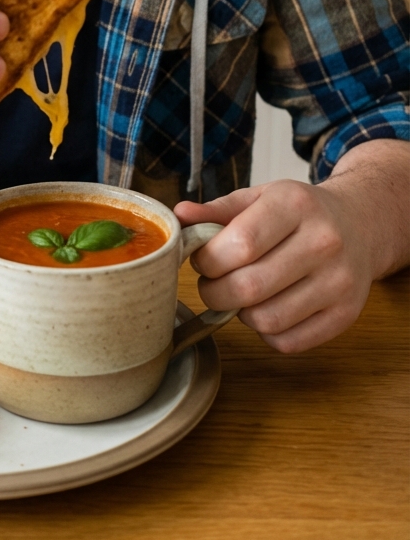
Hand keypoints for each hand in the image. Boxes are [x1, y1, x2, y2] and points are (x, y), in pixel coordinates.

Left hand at [174, 142, 409, 352]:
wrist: (360, 224)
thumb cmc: (299, 212)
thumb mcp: (259, 197)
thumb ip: (217, 210)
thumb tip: (179, 216)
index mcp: (295, 205)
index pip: (240, 244)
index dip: (207, 260)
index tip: (201, 259)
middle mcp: (323, 242)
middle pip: (249, 287)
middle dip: (215, 291)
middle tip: (213, 282)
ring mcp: (339, 282)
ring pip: (266, 319)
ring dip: (240, 313)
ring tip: (242, 293)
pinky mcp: (346, 315)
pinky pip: (289, 342)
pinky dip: (266, 332)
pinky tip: (267, 307)